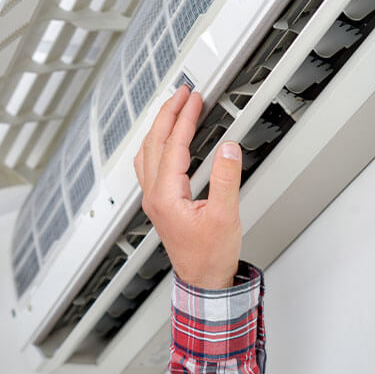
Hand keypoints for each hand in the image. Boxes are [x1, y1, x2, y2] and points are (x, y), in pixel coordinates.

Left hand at [134, 86, 242, 288]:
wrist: (202, 280)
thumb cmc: (210, 256)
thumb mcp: (225, 216)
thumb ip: (225, 178)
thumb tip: (227, 147)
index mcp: (166, 195)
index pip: (173, 145)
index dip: (184, 118)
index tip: (194, 98)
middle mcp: (153, 195)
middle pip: (154, 143)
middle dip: (167, 114)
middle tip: (182, 93)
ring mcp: (153, 199)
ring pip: (147, 153)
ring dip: (159, 127)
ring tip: (173, 108)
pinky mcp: (158, 203)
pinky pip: (150, 165)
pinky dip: (157, 144)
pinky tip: (165, 140)